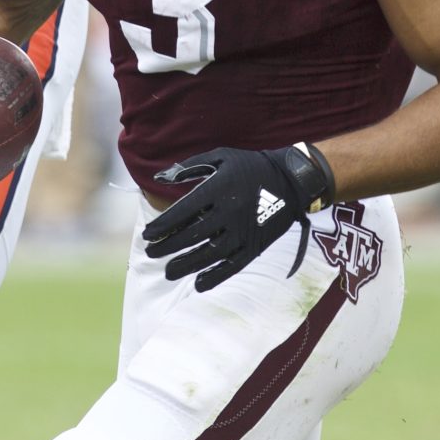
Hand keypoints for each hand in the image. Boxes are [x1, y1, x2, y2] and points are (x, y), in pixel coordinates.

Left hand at [142, 144, 335, 293]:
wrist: (291, 179)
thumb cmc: (251, 165)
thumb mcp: (220, 156)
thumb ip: (189, 166)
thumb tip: (159, 178)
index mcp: (218, 190)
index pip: (181, 212)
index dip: (162, 226)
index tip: (148, 235)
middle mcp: (228, 213)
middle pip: (191, 236)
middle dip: (167, 247)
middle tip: (151, 253)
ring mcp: (242, 232)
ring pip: (208, 255)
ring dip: (185, 265)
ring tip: (169, 271)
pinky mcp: (255, 246)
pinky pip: (232, 266)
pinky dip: (215, 277)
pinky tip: (198, 284)